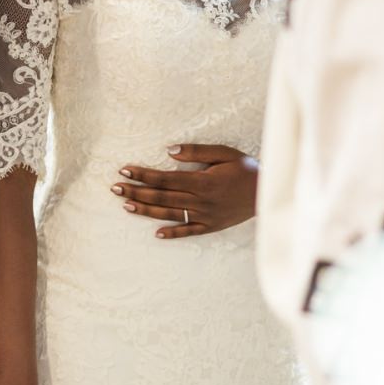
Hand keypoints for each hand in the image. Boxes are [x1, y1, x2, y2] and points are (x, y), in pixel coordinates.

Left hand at [114, 144, 258, 238]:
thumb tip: (170, 150)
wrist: (268, 194)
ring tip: (126, 206)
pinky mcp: (211, 226)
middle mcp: (200, 201)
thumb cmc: (246, 170)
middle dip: (136, 192)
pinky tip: (156, 234)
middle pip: (162, 197)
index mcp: (202, 181)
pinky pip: (189, 232)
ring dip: (146, 211)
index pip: (165, 178)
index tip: (125, 170)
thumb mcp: (225, 153)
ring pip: (170, 214)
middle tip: (115, 188)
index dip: (143, 174)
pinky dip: (172, 233)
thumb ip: (197, 152)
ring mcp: (205, 216)